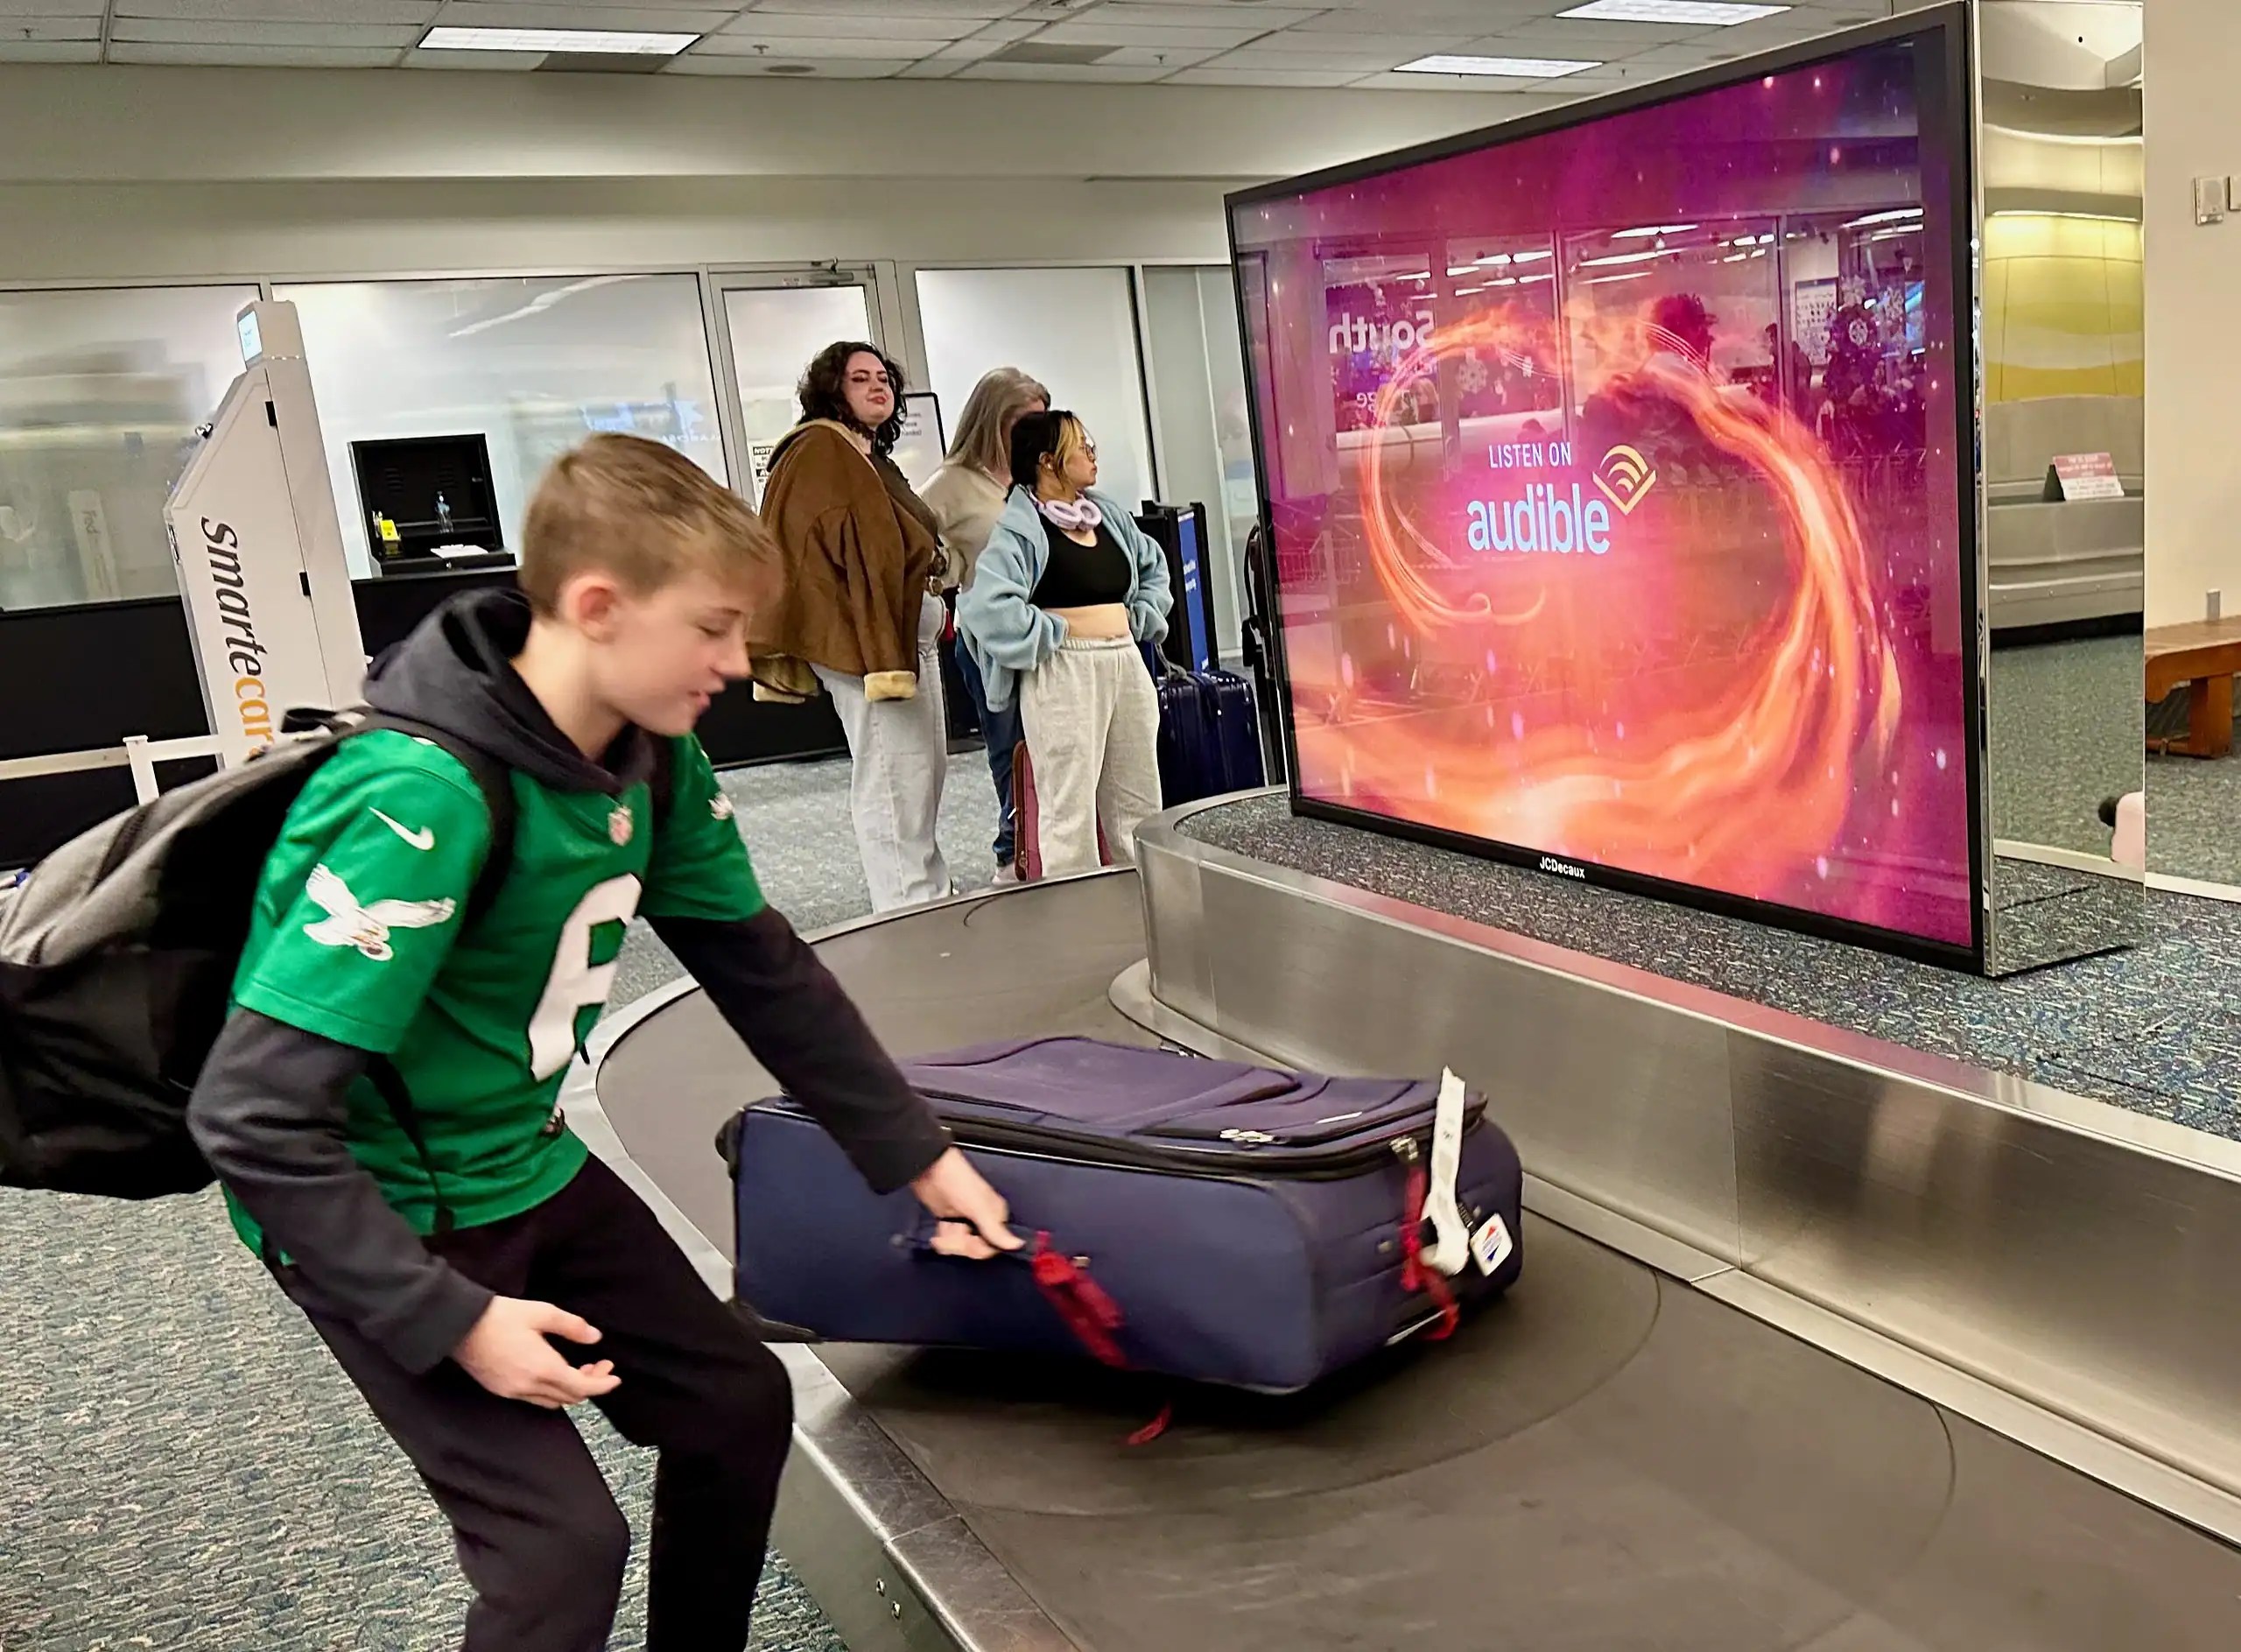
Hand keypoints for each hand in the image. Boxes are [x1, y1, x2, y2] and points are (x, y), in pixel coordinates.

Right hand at [453, 1296, 620, 1409]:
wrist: (459, 1326)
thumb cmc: (501, 1316)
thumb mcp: (542, 1313)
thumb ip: (572, 1326)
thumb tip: (595, 1338)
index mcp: (543, 1368)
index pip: (582, 1387)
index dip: (602, 1384)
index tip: (615, 1377)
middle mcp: (529, 1386)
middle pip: (570, 1397)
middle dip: (590, 1384)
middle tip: (600, 1366)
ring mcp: (513, 1392)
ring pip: (552, 1402)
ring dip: (570, 1390)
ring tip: (580, 1369)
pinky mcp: (501, 1390)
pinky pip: (534, 1399)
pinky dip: (551, 1392)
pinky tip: (553, 1375)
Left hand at [912, 1147, 1022, 1260]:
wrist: (930, 1171)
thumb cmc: (959, 1183)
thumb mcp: (979, 1207)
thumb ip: (996, 1229)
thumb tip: (1018, 1244)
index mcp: (995, 1215)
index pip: (994, 1245)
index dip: (981, 1247)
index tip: (970, 1239)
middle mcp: (982, 1220)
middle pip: (977, 1248)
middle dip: (963, 1244)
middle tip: (955, 1230)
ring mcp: (964, 1222)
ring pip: (961, 1247)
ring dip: (950, 1241)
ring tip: (944, 1228)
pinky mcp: (948, 1223)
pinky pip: (949, 1242)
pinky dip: (942, 1240)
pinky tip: (938, 1231)